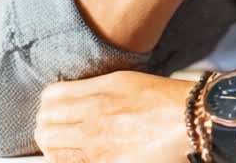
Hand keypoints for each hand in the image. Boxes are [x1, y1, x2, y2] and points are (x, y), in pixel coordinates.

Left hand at [34, 71, 192, 162]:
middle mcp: (93, 121)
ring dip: (56, 146)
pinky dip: (70, 161)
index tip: (57, 107)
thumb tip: (67, 98)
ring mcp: (98, 148)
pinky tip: (83, 156)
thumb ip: (92, 89)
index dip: (50, 103)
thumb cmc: (163, 99)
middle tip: (60, 127)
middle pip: (45, 126)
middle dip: (49, 126)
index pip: (50, 98)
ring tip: (69, 144)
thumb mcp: (124, 81)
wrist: (190, 122)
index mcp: (97, 94)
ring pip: (52, 149)